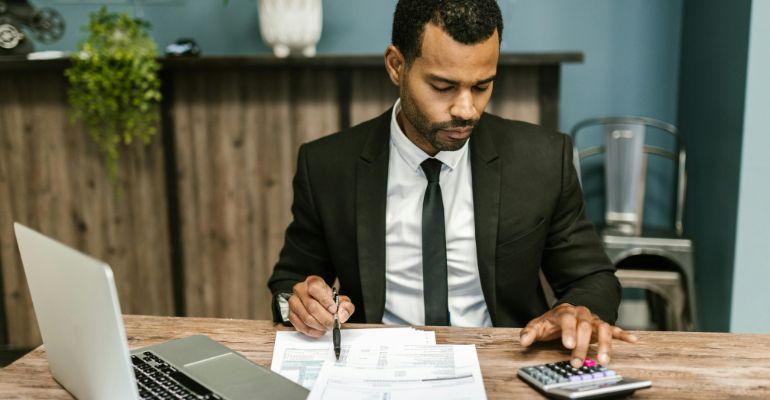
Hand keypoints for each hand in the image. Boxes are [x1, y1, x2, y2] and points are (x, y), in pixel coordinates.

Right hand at [288, 275, 354, 337]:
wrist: (317, 301)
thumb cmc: (328, 300)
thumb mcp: (341, 299)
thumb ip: (346, 307)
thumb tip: (342, 315)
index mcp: (313, 282)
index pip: (315, 289)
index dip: (325, 301)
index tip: (334, 310)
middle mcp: (300, 290)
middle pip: (311, 306)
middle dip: (325, 318)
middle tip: (333, 324)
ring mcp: (294, 302)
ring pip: (306, 318)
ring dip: (319, 326)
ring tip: (327, 327)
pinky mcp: (291, 314)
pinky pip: (300, 326)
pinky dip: (312, 331)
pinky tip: (319, 330)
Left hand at [519, 303, 636, 367]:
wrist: (565, 312)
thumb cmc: (552, 322)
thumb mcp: (538, 325)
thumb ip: (530, 332)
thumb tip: (523, 341)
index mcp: (565, 311)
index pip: (568, 319)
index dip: (568, 331)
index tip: (568, 344)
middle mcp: (581, 313)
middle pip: (584, 327)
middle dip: (582, 346)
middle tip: (577, 362)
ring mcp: (593, 320)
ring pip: (602, 328)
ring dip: (604, 344)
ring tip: (603, 359)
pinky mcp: (602, 326)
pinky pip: (614, 329)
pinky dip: (623, 334)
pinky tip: (633, 340)